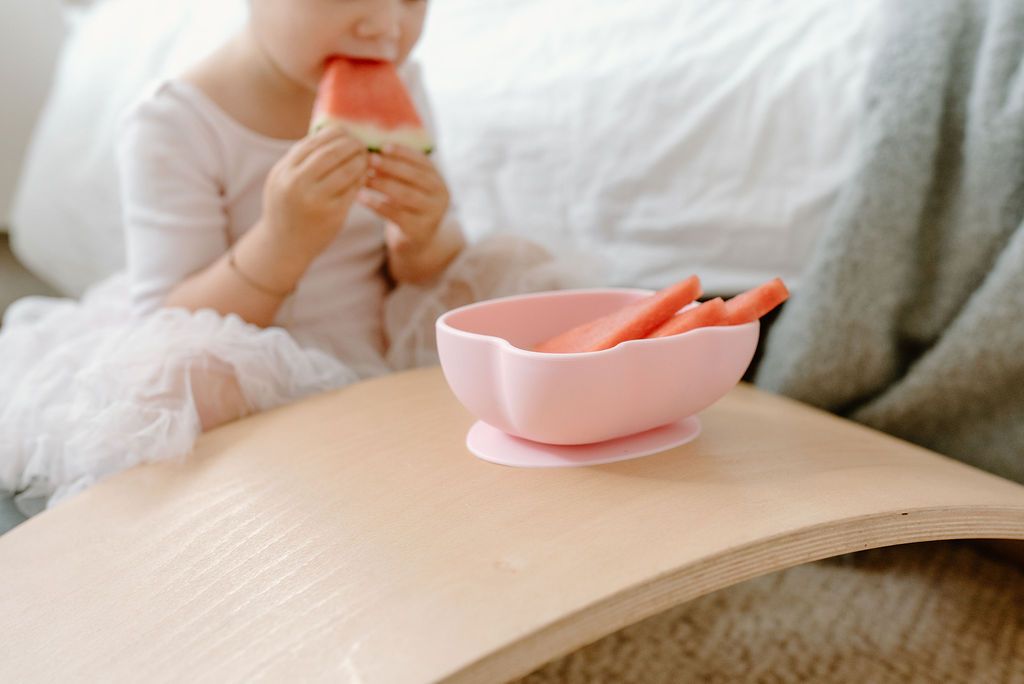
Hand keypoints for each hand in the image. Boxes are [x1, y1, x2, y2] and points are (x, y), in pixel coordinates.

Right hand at [260, 127, 368, 259]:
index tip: (346, 133)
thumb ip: (300, 159)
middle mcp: (297, 184)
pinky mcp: (333, 214)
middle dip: (351, 144)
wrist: (283, 246)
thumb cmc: (286, 207)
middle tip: (361, 144)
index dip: (335, 134)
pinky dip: (361, 179)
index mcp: (284, 171)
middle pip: (332, 153)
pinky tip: (364, 176)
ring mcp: (316, 200)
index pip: (314, 142)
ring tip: (366, 158)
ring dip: (360, 161)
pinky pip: (353, 190)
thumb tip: (329, 132)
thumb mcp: (282, 180)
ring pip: (346, 170)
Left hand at [357, 144, 450, 254]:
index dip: (403, 152)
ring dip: (382, 184)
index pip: (422, 161)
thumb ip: (399, 170)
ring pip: (406, 195)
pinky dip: (376, 204)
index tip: (382, 146)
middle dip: (391, 166)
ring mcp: (432, 214)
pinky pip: (395, 214)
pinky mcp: (418, 230)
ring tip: (364, 177)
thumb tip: (374, 146)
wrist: (415, 243)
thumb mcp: (409, 187)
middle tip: (369, 159)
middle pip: (415, 176)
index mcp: (438, 181)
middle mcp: (440, 196)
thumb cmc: (406, 208)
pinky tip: (361, 197)